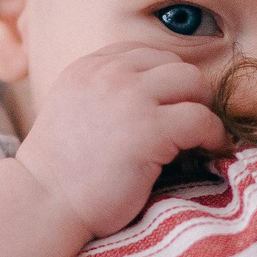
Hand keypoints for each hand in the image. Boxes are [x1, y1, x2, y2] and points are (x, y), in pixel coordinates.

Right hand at [14, 44, 225, 238]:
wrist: (44, 202)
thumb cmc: (60, 170)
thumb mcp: (73, 109)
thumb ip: (104, 92)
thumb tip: (154, 95)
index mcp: (89, 67)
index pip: (146, 54)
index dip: (165, 81)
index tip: (170, 107)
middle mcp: (110, 74)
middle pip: (176, 65)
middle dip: (189, 94)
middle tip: (190, 124)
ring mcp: (131, 99)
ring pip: (194, 83)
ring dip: (203, 110)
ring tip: (200, 137)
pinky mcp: (151, 130)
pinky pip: (202, 120)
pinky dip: (213, 135)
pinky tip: (206, 150)